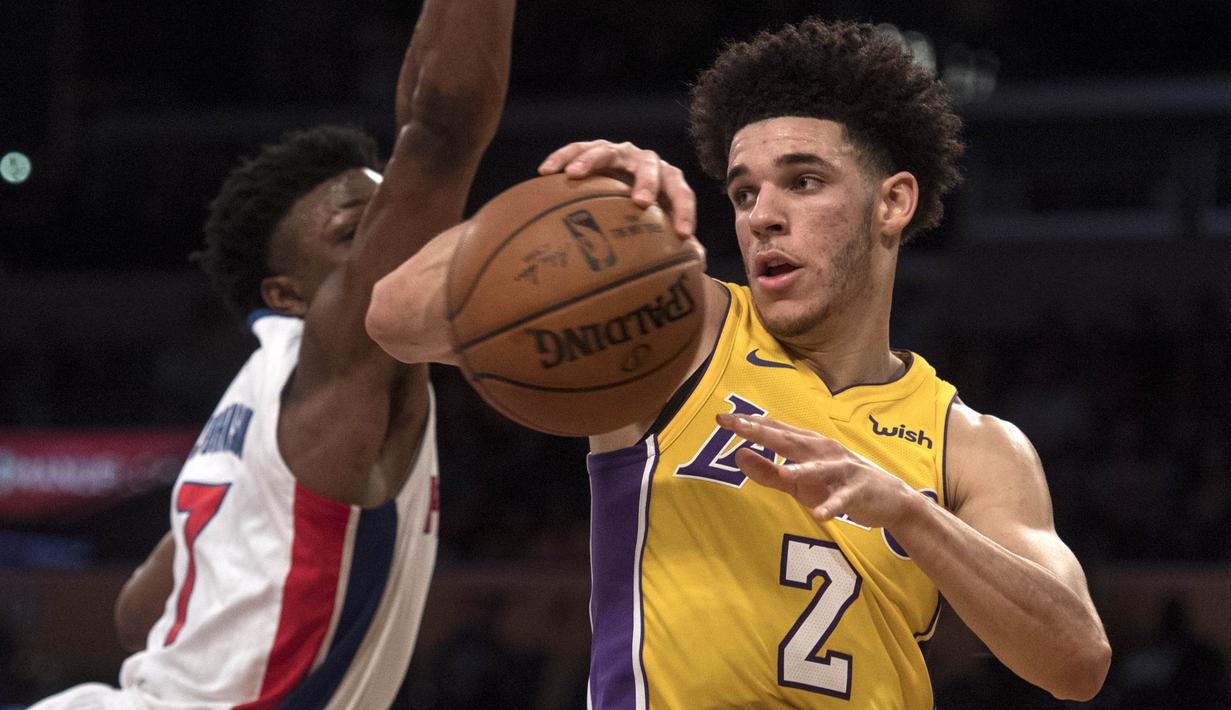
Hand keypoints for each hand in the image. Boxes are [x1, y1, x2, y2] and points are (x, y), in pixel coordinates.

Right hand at [538, 140, 695, 238]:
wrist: (629, 184)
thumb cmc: (647, 213)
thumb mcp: (662, 226)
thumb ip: (682, 244)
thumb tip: (697, 266)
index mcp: (669, 179)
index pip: (682, 192)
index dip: (684, 212)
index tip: (682, 235)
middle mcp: (646, 161)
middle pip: (649, 165)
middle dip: (647, 182)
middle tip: (641, 202)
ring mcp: (619, 152)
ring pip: (607, 150)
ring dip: (591, 160)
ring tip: (574, 175)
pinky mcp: (595, 150)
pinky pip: (577, 149)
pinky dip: (562, 157)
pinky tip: (545, 171)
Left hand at [715, 413, 924, 528]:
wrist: (888, 498)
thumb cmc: (836, 485)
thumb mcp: (797, 482)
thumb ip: (766, 472)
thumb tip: (738, 455)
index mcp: (807, 445)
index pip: (773, 430)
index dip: (748, 424)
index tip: (721, 418)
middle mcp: (823, 451)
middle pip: (790, 441)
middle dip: (763, 433)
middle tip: (738, 427)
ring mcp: (841, 470)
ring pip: (819, 468)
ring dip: (802, 470)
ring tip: (783, 472)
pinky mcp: (856, 492)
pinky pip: (842, 500)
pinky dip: (832, 506)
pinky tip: (820, 514)